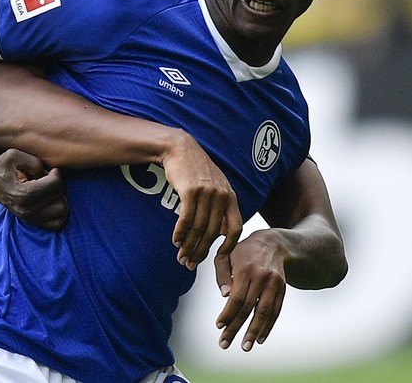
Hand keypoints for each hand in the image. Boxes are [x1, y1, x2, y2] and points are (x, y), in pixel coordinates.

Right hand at [0, 148, 69, 229]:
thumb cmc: (3, 164)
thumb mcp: (15, 154)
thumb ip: (35, 162)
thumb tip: (52, 173)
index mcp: (23, 194)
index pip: (55, 184)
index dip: (56, 173)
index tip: (49, 169)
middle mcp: (26, 210)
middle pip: (60, 197)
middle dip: (57, 186)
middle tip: (47, 179)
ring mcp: (29, 218)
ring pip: (62, 212)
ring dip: (59, 198)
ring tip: (49, 189)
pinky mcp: (32, 222)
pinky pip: (58, 222)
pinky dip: (58, 211)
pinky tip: (50, 199)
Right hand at [161, 132, 241, 269]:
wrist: (181, 149)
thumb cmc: (196, 170)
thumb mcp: (216, 186)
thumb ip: (221, 207)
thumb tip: (221, 233)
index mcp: (230, 197)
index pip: (236, 228)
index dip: (230, 246)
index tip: (219, 257)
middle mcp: (221, 196)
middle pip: (214, 232)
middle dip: (201, 251)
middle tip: (190, 263)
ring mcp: (206, 193)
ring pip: (199, 228)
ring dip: (188, 245)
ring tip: (181, 256)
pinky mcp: (190, 190)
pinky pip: (186, 218)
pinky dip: (180, 232)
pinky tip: (175, 240)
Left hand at [214, 230, 285, 350]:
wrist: (273, 244)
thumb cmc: (243, 251)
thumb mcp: (226, 254)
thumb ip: (222, 274)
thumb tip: (224, 297)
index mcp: (246, 269)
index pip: (237, 297)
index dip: (228, 313)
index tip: (218, 326)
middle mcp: (262, 277)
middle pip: (249, 307)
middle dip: (236, 327)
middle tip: (224, 344)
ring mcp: (274, 284)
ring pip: (265, 312)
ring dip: (255, 331)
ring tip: (246, 346)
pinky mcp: (282, 290)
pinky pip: (276, 311)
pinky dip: (268, 326)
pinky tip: (260, 338)